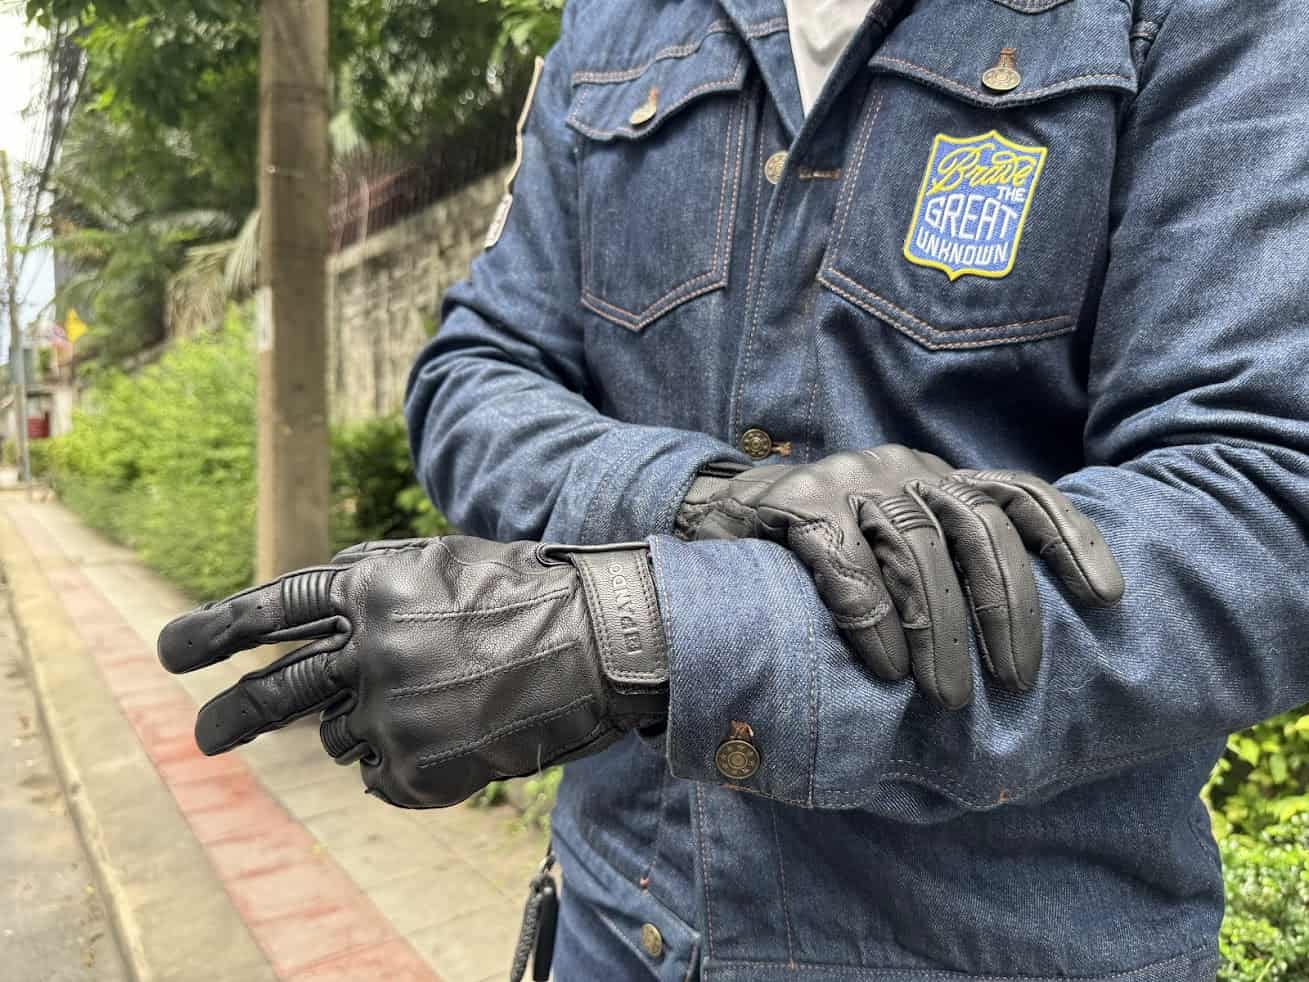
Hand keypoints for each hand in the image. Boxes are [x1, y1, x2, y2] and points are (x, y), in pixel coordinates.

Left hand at [156, 537, 668, 807]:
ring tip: (436, 708)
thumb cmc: (527, 596)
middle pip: (274, 693)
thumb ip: (370, 579)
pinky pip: (381, 776)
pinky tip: (455, 738)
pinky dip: (405, 766)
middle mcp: (369, 649)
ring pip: (339, 738)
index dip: (214, 630)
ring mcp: (392, 712)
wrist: (601, 646)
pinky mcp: (418, 767)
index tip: (170, 654)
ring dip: (367, 729)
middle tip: (204, 739)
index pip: (271, 610)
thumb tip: (306, 611)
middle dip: (231, 718)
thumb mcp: (442, 561)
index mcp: (372, 587)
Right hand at [677, 446, 1123, 708]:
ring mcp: (846, 482)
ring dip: (940, 630)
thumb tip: (1019, 636)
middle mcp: (899, 469)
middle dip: (1006, 609)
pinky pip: (846, 564)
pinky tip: (889, 669)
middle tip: (1017, 683)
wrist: (717, 512)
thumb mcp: (891, 537)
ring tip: (950, 696)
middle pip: (976, 529)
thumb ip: (944, 558)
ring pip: (916, 550)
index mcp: (933, 476)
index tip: (1108, 599)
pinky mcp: (796, 506)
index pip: (1018, 494)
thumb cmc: (822, 543)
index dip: (1070, 540)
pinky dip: (873, 620)